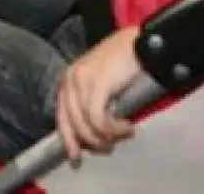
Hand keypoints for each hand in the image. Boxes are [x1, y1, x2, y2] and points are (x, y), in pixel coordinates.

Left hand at [54, 28, 141, 163]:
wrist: (141, 44)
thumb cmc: (124, 63)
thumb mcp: (101, 82)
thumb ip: (91, 101)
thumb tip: (91, 132)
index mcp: (68, 79)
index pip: (62, 117)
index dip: (68, 140)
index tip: (76, 159)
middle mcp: (69, 79)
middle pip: (71, 124)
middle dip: (89, 142)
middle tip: (107, 148)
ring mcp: (81, 80)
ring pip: (84, 124)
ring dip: (105, 136)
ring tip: (122, 135)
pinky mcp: (96, 84)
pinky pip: (98, 119)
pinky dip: (111, 129)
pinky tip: (126, 127)